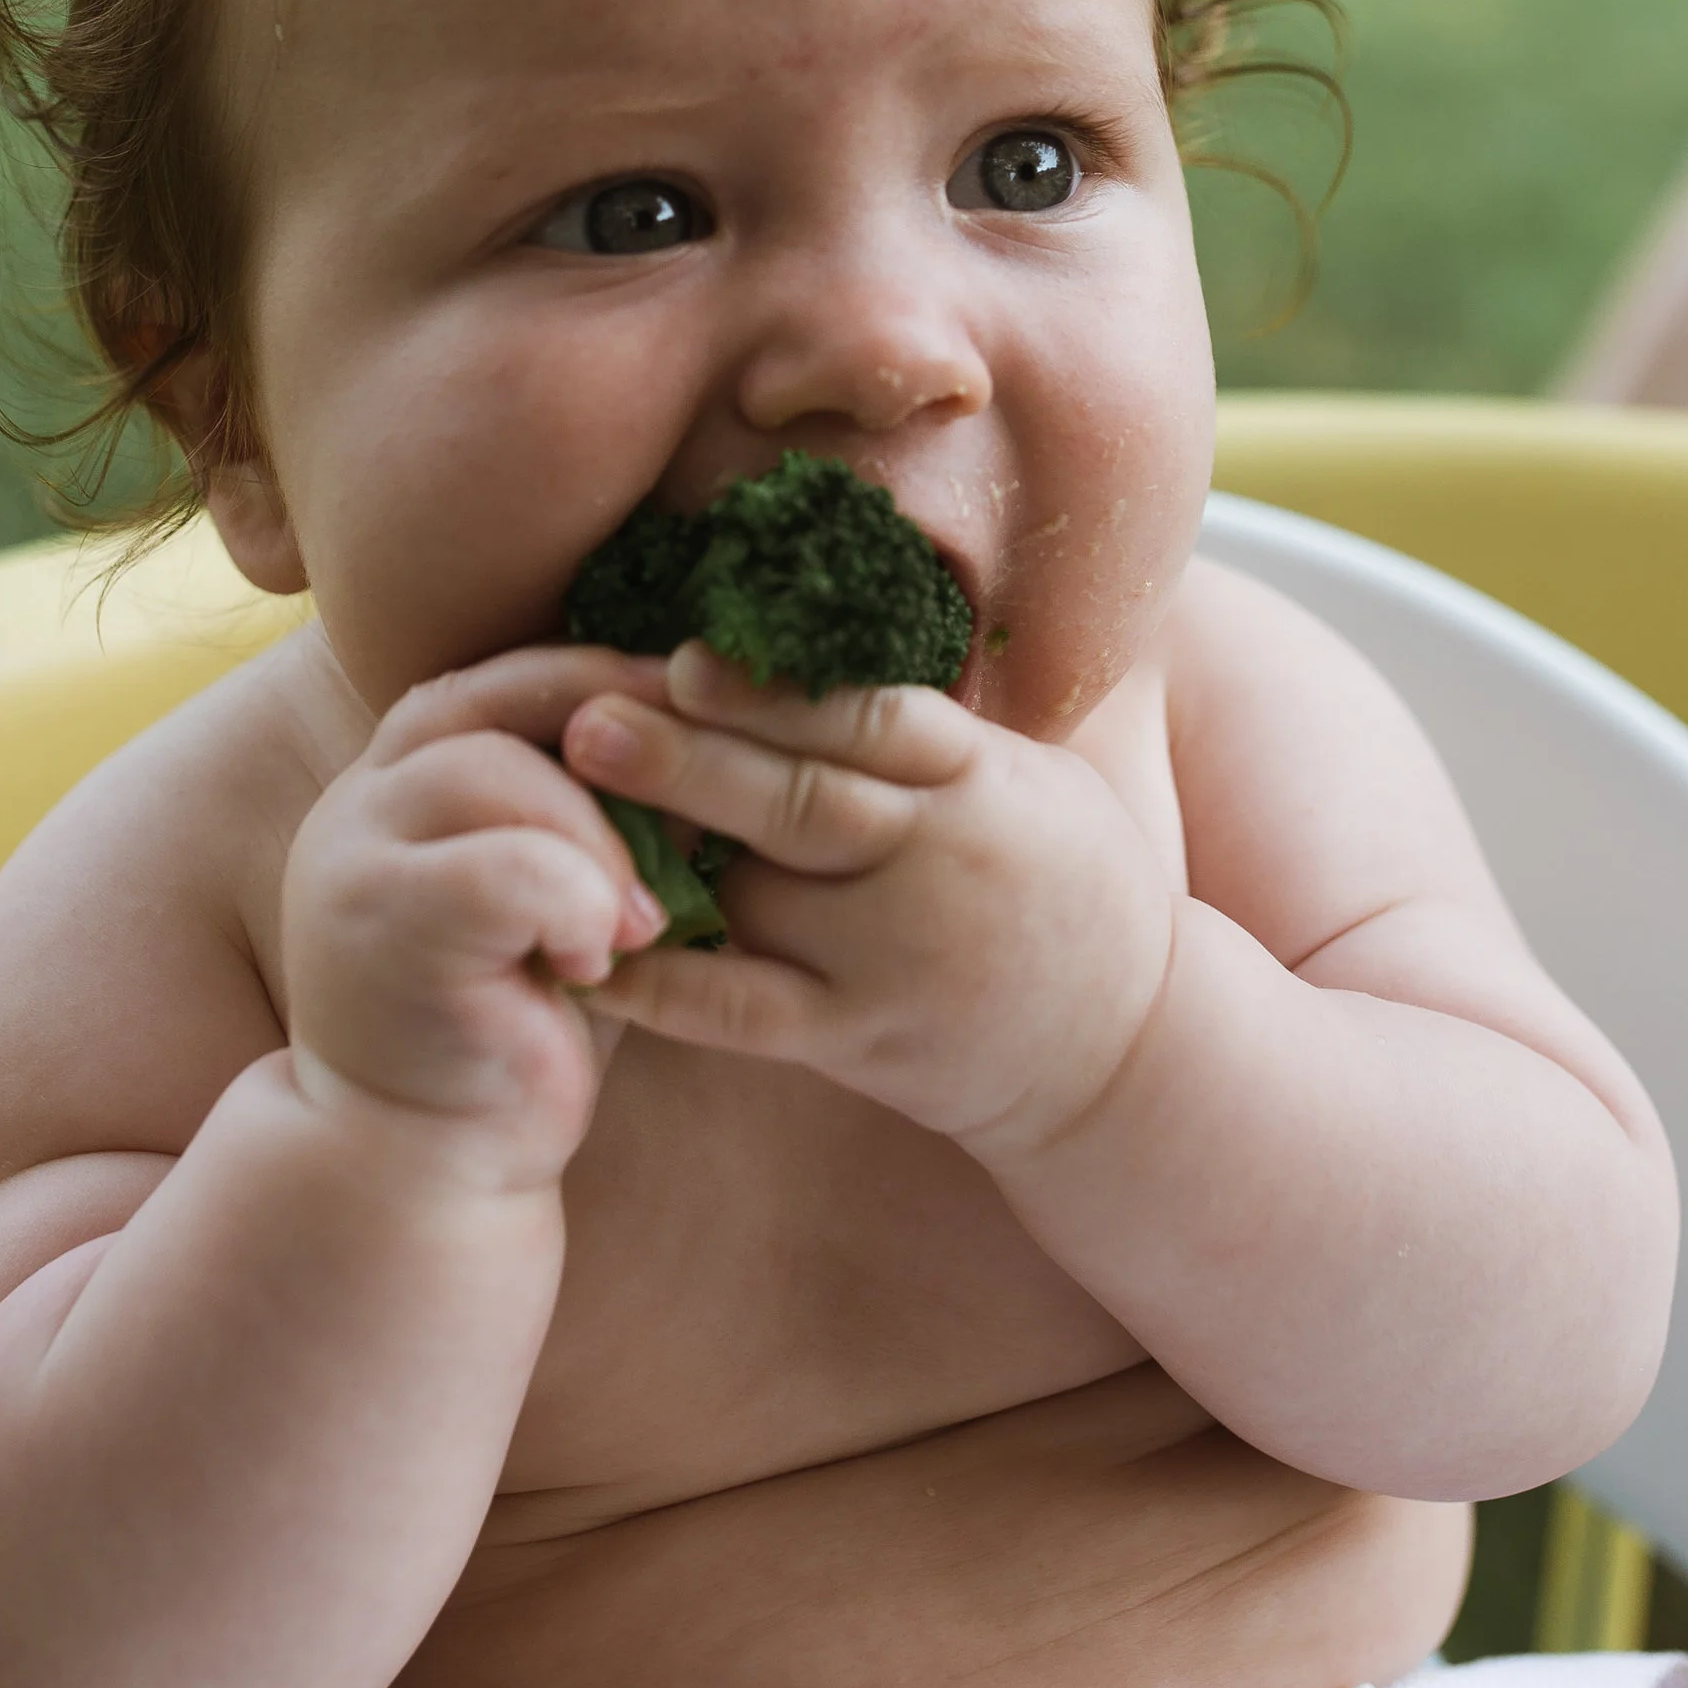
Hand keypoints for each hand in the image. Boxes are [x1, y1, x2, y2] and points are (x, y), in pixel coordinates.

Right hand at [280, 650, 670, 1185]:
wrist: (424, 1168)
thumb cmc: (515, 1028)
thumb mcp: (567, 900)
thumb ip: (604, 816)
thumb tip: (714, 732)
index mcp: (408, 775)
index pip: (514, 677)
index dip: (615, 675)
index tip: (712, 700)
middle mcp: (365, 797)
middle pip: (504, 700)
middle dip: (620, 734)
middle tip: (706, 791)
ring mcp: (354, 853)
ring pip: (497, 771)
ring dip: (597, 840)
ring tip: (644, 921)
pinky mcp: (375, 922)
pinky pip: (502, 869)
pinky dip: (570, 904)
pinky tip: (593, 962)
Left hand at [563, 645, 1174, 1163]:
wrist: (1127, 1049)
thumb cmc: (1064, 883)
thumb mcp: (1031, 778)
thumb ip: (929, 727)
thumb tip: (810, 638)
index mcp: (981, 780)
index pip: (872, 720)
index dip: (775, 693)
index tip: (686, 658)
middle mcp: (939, 862)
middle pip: (801, 802)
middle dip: (688, 761)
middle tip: (586, 723)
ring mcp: (897, 958)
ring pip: (764, 898)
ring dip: (661, 859)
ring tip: (560, 820)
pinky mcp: (864, 1037)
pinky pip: (747, 1012)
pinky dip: (666, 989)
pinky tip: (592, 957)